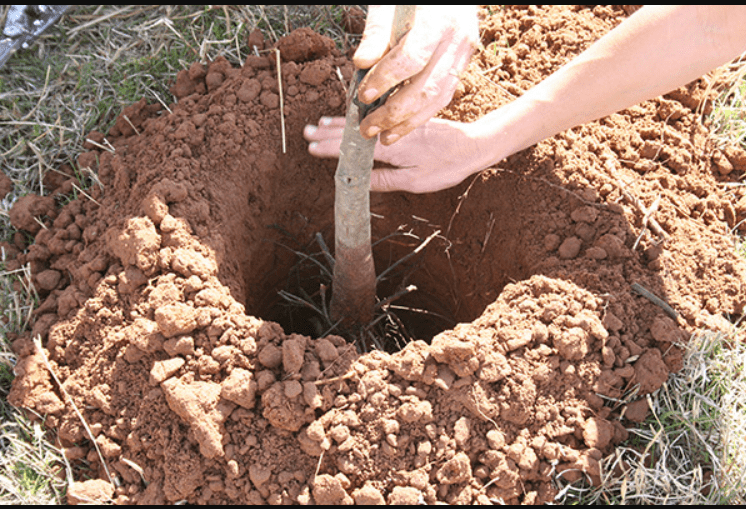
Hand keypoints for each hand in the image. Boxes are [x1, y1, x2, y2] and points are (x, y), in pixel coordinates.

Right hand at [304, 116, 489, 192]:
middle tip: (307, 134)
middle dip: (329, 134)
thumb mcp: (415, 182)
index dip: (331, 148)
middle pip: (354, 132)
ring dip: (340, 124)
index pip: (354, 148)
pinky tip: (348, 120)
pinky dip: (358, 119)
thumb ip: (385, 180)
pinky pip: (374, 117)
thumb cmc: (446, 167)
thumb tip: (359, 182)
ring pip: (363, 122)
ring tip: (319, 125)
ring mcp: (397, 123)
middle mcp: (391, 131)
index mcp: (392, 147)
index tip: (312, 148)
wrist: (472, 146)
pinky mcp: (404, 121)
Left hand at [354, 5, 478, 144]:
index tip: (364, 96)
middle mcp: (458, 40)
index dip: (385, 80)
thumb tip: (362, 64)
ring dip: (408, 123)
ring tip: (383, 137)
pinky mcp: (462, 67)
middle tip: (367, 128)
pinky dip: (419, 116)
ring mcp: (464, 56)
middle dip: (394, 113)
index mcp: (440, 20)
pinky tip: (399, 127)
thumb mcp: (390, 4)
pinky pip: (442, 98)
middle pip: (427, 88)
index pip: (411, 58)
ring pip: (438, 99)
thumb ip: (377, 32)